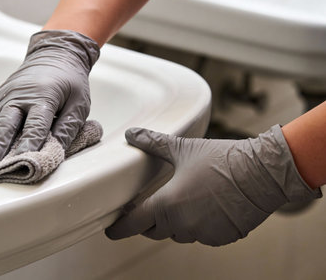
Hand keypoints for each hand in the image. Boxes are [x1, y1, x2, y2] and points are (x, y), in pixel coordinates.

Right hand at [0, 30, 99, 171]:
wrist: (55, 55)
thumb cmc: (70, 82)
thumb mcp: (79, 104)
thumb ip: (68, 128)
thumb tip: (56, 152)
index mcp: (43, 96)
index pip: (34, 127)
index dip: (28, 148)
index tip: (22, 168)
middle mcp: (19, 96)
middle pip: (3, 128)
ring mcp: (5, 97)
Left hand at [105, 125, 320, 245]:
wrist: (261, 173)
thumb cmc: (222, 160)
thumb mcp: (182, 149)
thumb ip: (152, 143)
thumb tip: (132, 134)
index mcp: (167, 205)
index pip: (133, 224)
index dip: (119, 228)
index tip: (110, 231)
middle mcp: (182, 224)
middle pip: (154, 230)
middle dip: (148, 221)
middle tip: (149, 207)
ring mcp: (202, 234)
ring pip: (178, 233)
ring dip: (175, 222)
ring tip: (182, 201)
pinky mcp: (220, 238)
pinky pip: (200, 235)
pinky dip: (197, 224)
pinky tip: (205, 206)